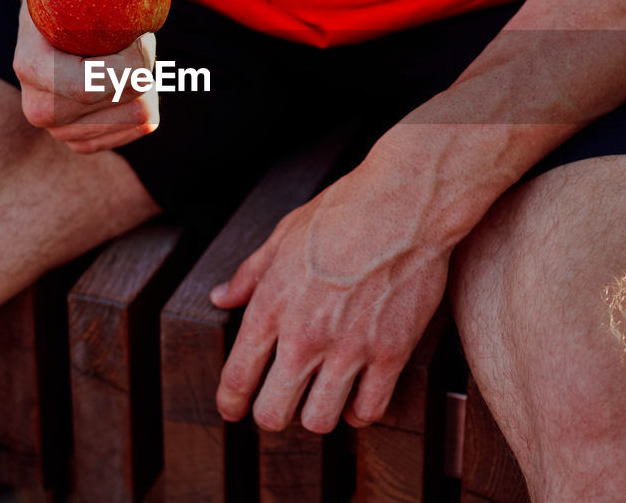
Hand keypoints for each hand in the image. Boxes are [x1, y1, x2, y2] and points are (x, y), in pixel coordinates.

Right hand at [12, 0, 159, 151]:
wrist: (61, 20)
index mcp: (30, 68)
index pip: (93, 82)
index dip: (131, 60)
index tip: (138, 31)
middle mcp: (40, 110)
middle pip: (127, 96)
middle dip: (142, 63)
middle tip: (133, 36)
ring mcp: (64, 133)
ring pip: (140, 113)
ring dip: (147, 80)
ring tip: (124, 55)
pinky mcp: (89, 143)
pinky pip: (142, 126)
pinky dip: (147, 98)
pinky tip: (128, 79)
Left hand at [210, 166, 454, 432]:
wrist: (404, 204)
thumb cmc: (342, 210)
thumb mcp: (283, 234)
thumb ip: (250, 273)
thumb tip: (220, 297)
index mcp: (271, 306)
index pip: (237, 378)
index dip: (230, 403)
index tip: (233, 408)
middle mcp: (305, 336)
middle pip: (273, 413)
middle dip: (271, 415)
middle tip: (279, 404)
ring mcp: (350, 348)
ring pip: (319, 421)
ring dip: (316, 415)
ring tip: (319, 399)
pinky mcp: (392, 353)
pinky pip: (369, 409)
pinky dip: (360, 411)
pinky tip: (356, 396)